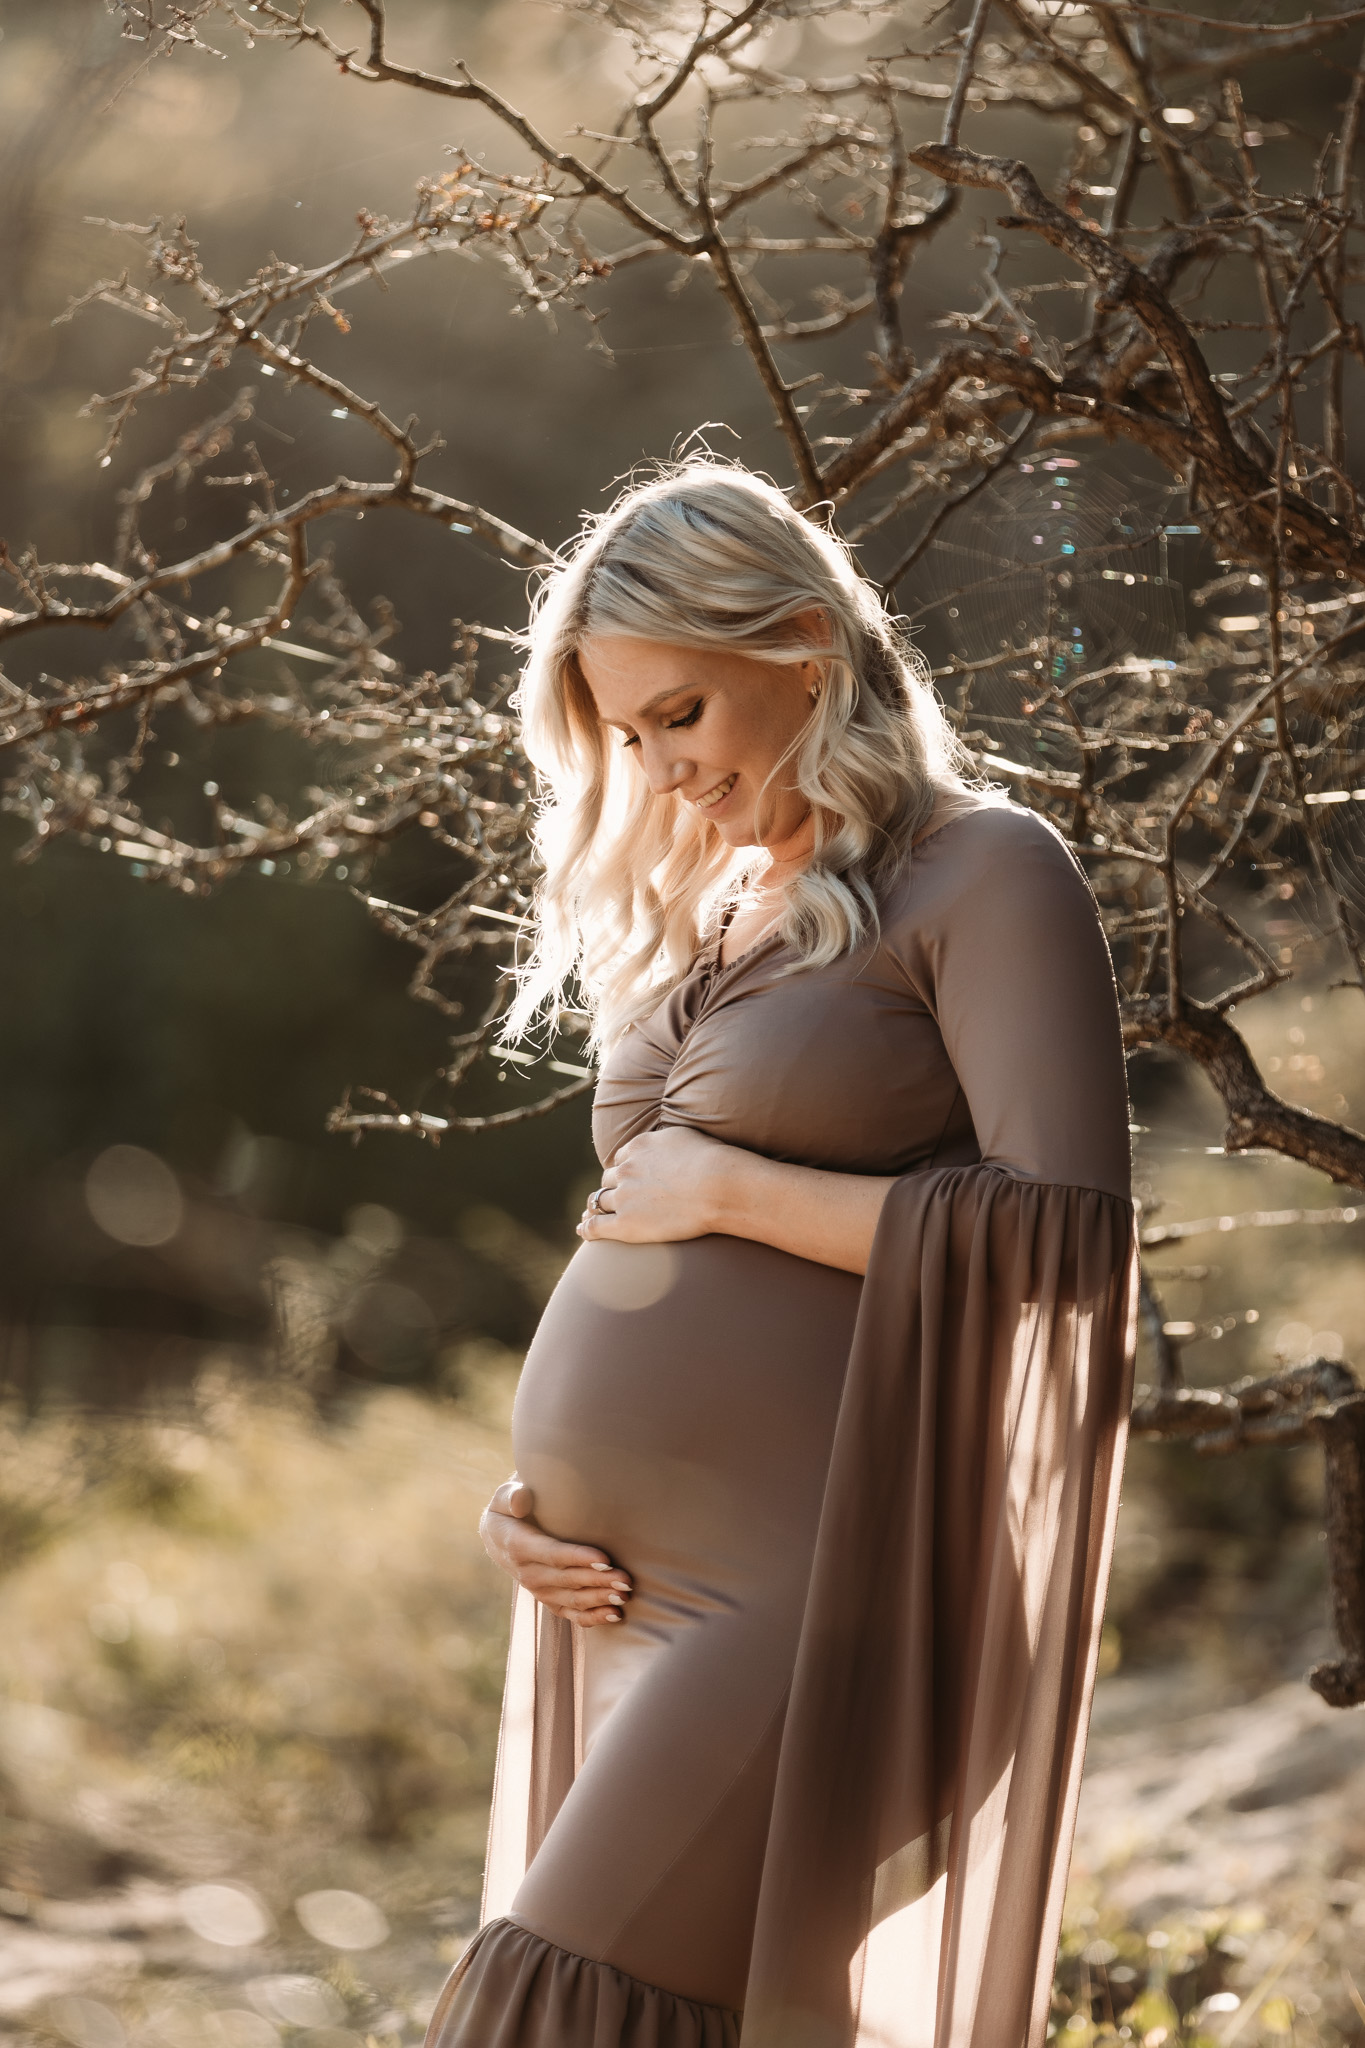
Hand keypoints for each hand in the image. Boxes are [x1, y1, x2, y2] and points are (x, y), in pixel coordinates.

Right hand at [479, 1478, 631, 1626]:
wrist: (498, 1540)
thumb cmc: (509, 1512)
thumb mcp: (503, 1498)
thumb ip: (512, 1496)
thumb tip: (520, 1501)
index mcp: (520, 1547)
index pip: (553, 1555)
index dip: (579, 1557)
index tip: (605, 1558)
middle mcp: (529, 1574)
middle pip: (569, 1580)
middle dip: (599, 1580)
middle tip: (626, 1579)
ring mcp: (539, 1591)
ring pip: (573, 1600)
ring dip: (600, 1599)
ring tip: (625, 1595)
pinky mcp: (549, 1601)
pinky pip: (571, 1614)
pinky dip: (593, 1617)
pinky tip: (615, 1614)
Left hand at [577, 1125, 733, 1243]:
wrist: (717, 1185)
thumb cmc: (710, 1160)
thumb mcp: (682, 1136)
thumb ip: (663, 1139)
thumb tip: (659, 1142)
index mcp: (637, 1147)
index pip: (621, 1159)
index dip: (624, 1170)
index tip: (628, 1178)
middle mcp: (625, 1170)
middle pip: (609, 1179)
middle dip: (612, 1187)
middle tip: (617, 1197)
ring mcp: (623, 1197)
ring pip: (599, 1201)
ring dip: (595, 1206)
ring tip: (592, 1213)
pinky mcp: (626, 1224)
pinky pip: (596, 1226)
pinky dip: (587, 1228)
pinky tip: (582, 1230)